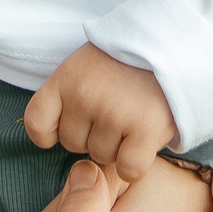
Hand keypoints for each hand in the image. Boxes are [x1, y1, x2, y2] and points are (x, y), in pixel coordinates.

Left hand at [26, 44, 179, 182]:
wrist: (175, 42)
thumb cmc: (128, 59)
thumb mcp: (87, 63)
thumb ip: (69, 94)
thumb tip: (55, 136)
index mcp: (66, 78)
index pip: (37, 123)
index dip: (51, 132)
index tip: (72, 124)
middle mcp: (85, 96)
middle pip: (72, 145)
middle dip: (92, 134)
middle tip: (117, 109)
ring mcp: (114, 114)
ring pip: (102, 158)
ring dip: (118, 146)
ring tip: (135, 115)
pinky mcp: (145, 129)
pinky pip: (128, 169)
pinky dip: (136, 163)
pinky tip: (145, 140)